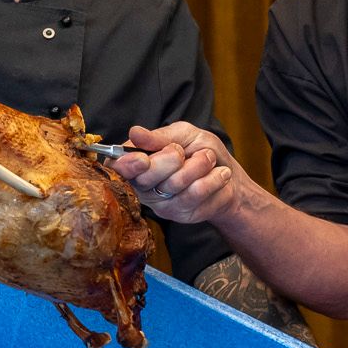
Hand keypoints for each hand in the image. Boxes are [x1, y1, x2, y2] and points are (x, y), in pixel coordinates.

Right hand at [116, 122, 242, 222]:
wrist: (229, 175)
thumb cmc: (202, 151)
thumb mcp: (184, 134)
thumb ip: (160, 136)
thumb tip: (135, 133)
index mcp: (137, 160)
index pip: (118, 167)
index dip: (127, 165)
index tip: (143, 159)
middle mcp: (143, 184)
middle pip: (145, 178)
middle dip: (170, 160)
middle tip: (183, 151)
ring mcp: (160, 203)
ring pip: (174, 184)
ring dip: (199, 165)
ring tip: (209, 158)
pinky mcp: (180, 214)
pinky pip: (194, 194)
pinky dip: (212, 179)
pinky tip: (218, 174)